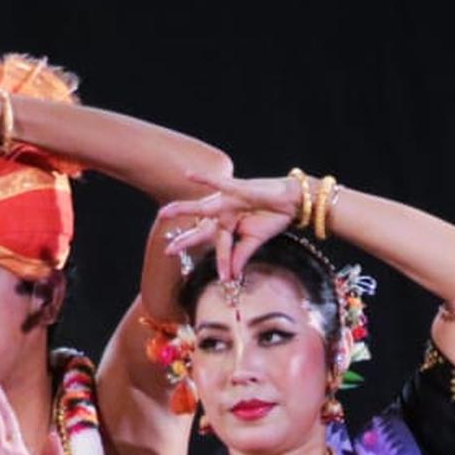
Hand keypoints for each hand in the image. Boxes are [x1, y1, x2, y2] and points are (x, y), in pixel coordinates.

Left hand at [160, 170, 303, 278]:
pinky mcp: (238, 188)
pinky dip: (205, 179)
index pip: (216, 245)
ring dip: (183, 209)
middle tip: (167, 250)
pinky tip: (188, 174)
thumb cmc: (273, 218)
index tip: (224, 279)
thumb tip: (231, 276)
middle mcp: (224, 213)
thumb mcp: (254, 241)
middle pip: (201, 228)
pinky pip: (219, 183)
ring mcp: (229, 200)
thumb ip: (240, 256)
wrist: (291, 202)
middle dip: (185, 239)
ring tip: (163, 213)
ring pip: (202, 207)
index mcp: (227, 226)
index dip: (219, 261)